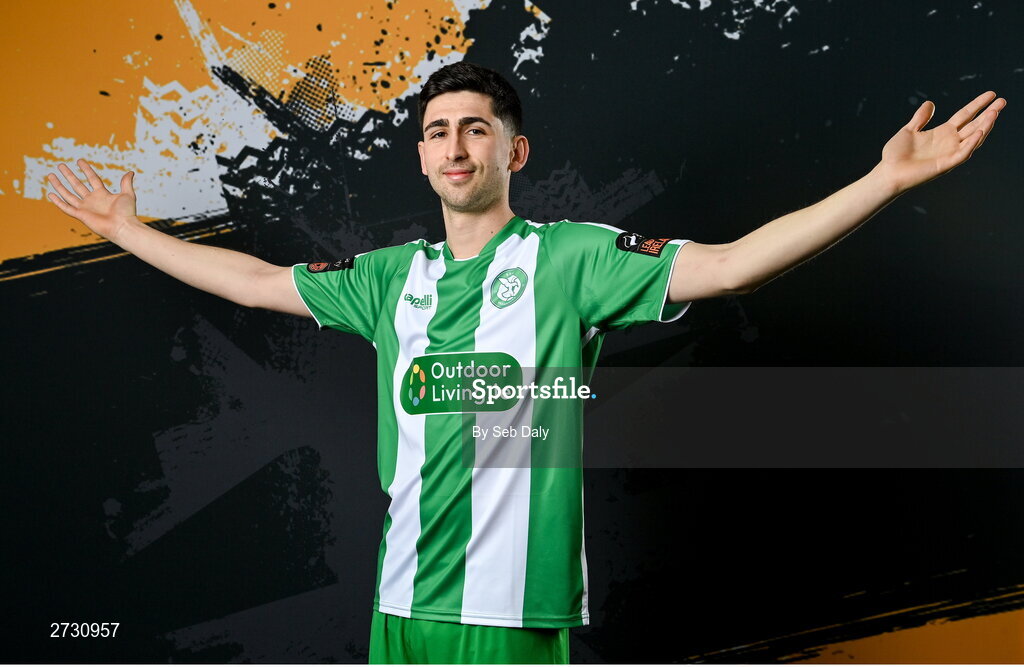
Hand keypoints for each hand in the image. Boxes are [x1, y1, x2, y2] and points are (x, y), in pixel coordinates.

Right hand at [47, 159, 138, 242]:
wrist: (123, 227)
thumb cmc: (127, 213)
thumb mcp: (128, 194)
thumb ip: (126, 183)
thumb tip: (130, 172)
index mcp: (102, 194)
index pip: (92, 178)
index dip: (86, 169)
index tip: (79, 161)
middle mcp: (92, 200)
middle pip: (77, 185)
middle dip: (69, 175)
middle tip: (61, 165)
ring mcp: (85, 208)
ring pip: (68, 194)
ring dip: (59, 185)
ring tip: (51, 175)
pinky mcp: (81, 215)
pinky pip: (66, 208)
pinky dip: (58, 202)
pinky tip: (51, 194)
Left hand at [877, 91, 1005, 194]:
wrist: (888, 173)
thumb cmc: (895, 155)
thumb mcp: (908, 131)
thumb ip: (920, 118)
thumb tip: (930, 103)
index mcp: (942, 133)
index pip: (965, 116)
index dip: (978, 105)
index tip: (992, 94)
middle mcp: (949, 143)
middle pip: (974, 125)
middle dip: (989, 114)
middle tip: (1002, 101)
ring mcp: (949, 153)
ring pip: (973, 138)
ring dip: (985, 126)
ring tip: (995, 112)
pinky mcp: (945, 165)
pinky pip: (963, 153)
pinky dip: (972, 143)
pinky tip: (980, 132)